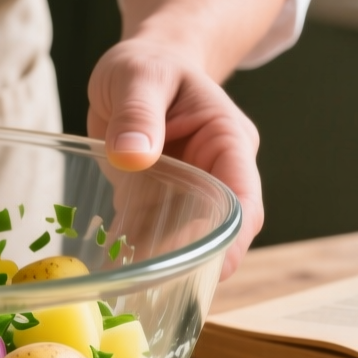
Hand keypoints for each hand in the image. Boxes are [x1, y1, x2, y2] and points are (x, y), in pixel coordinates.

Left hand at [87, 39, 261, 279]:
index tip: (219, 268)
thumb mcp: (139, 76)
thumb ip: (137, 113)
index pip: (244, 197)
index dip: (236, 238)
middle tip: (164, 291)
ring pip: (184, 240)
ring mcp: (187, 192)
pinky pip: (151, 234)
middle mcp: (215, 173)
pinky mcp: (157, 201)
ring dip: (163, 265)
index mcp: (228, 142)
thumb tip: (132, 156)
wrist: (140, 66)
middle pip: (221, 230)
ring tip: (133, 293)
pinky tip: (113, 275)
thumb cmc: (149, 63)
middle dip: (198, 262)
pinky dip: (136, 254)